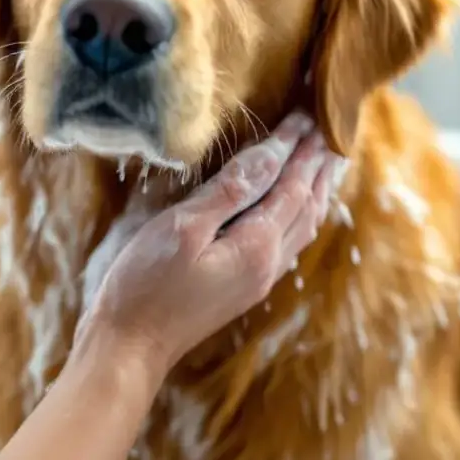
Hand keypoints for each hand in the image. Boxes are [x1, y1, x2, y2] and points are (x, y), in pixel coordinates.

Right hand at [76, 111, 343, 376]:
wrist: (129, 347)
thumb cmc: (144, 286)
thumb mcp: (181, 229)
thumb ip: (227, 194)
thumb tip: (268, 159)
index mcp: (256, 246)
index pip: (288, 183)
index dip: (298, 146)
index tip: (309, 112)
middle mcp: (268, 264)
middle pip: (307, 205)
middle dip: (319, 165)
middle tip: (331, 129)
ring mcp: (257, 280)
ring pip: (302, 226)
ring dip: (316, 190)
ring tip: (326, 164)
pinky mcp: (243, 289)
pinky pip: (287, 243)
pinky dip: (300, 215)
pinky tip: (294, 211)